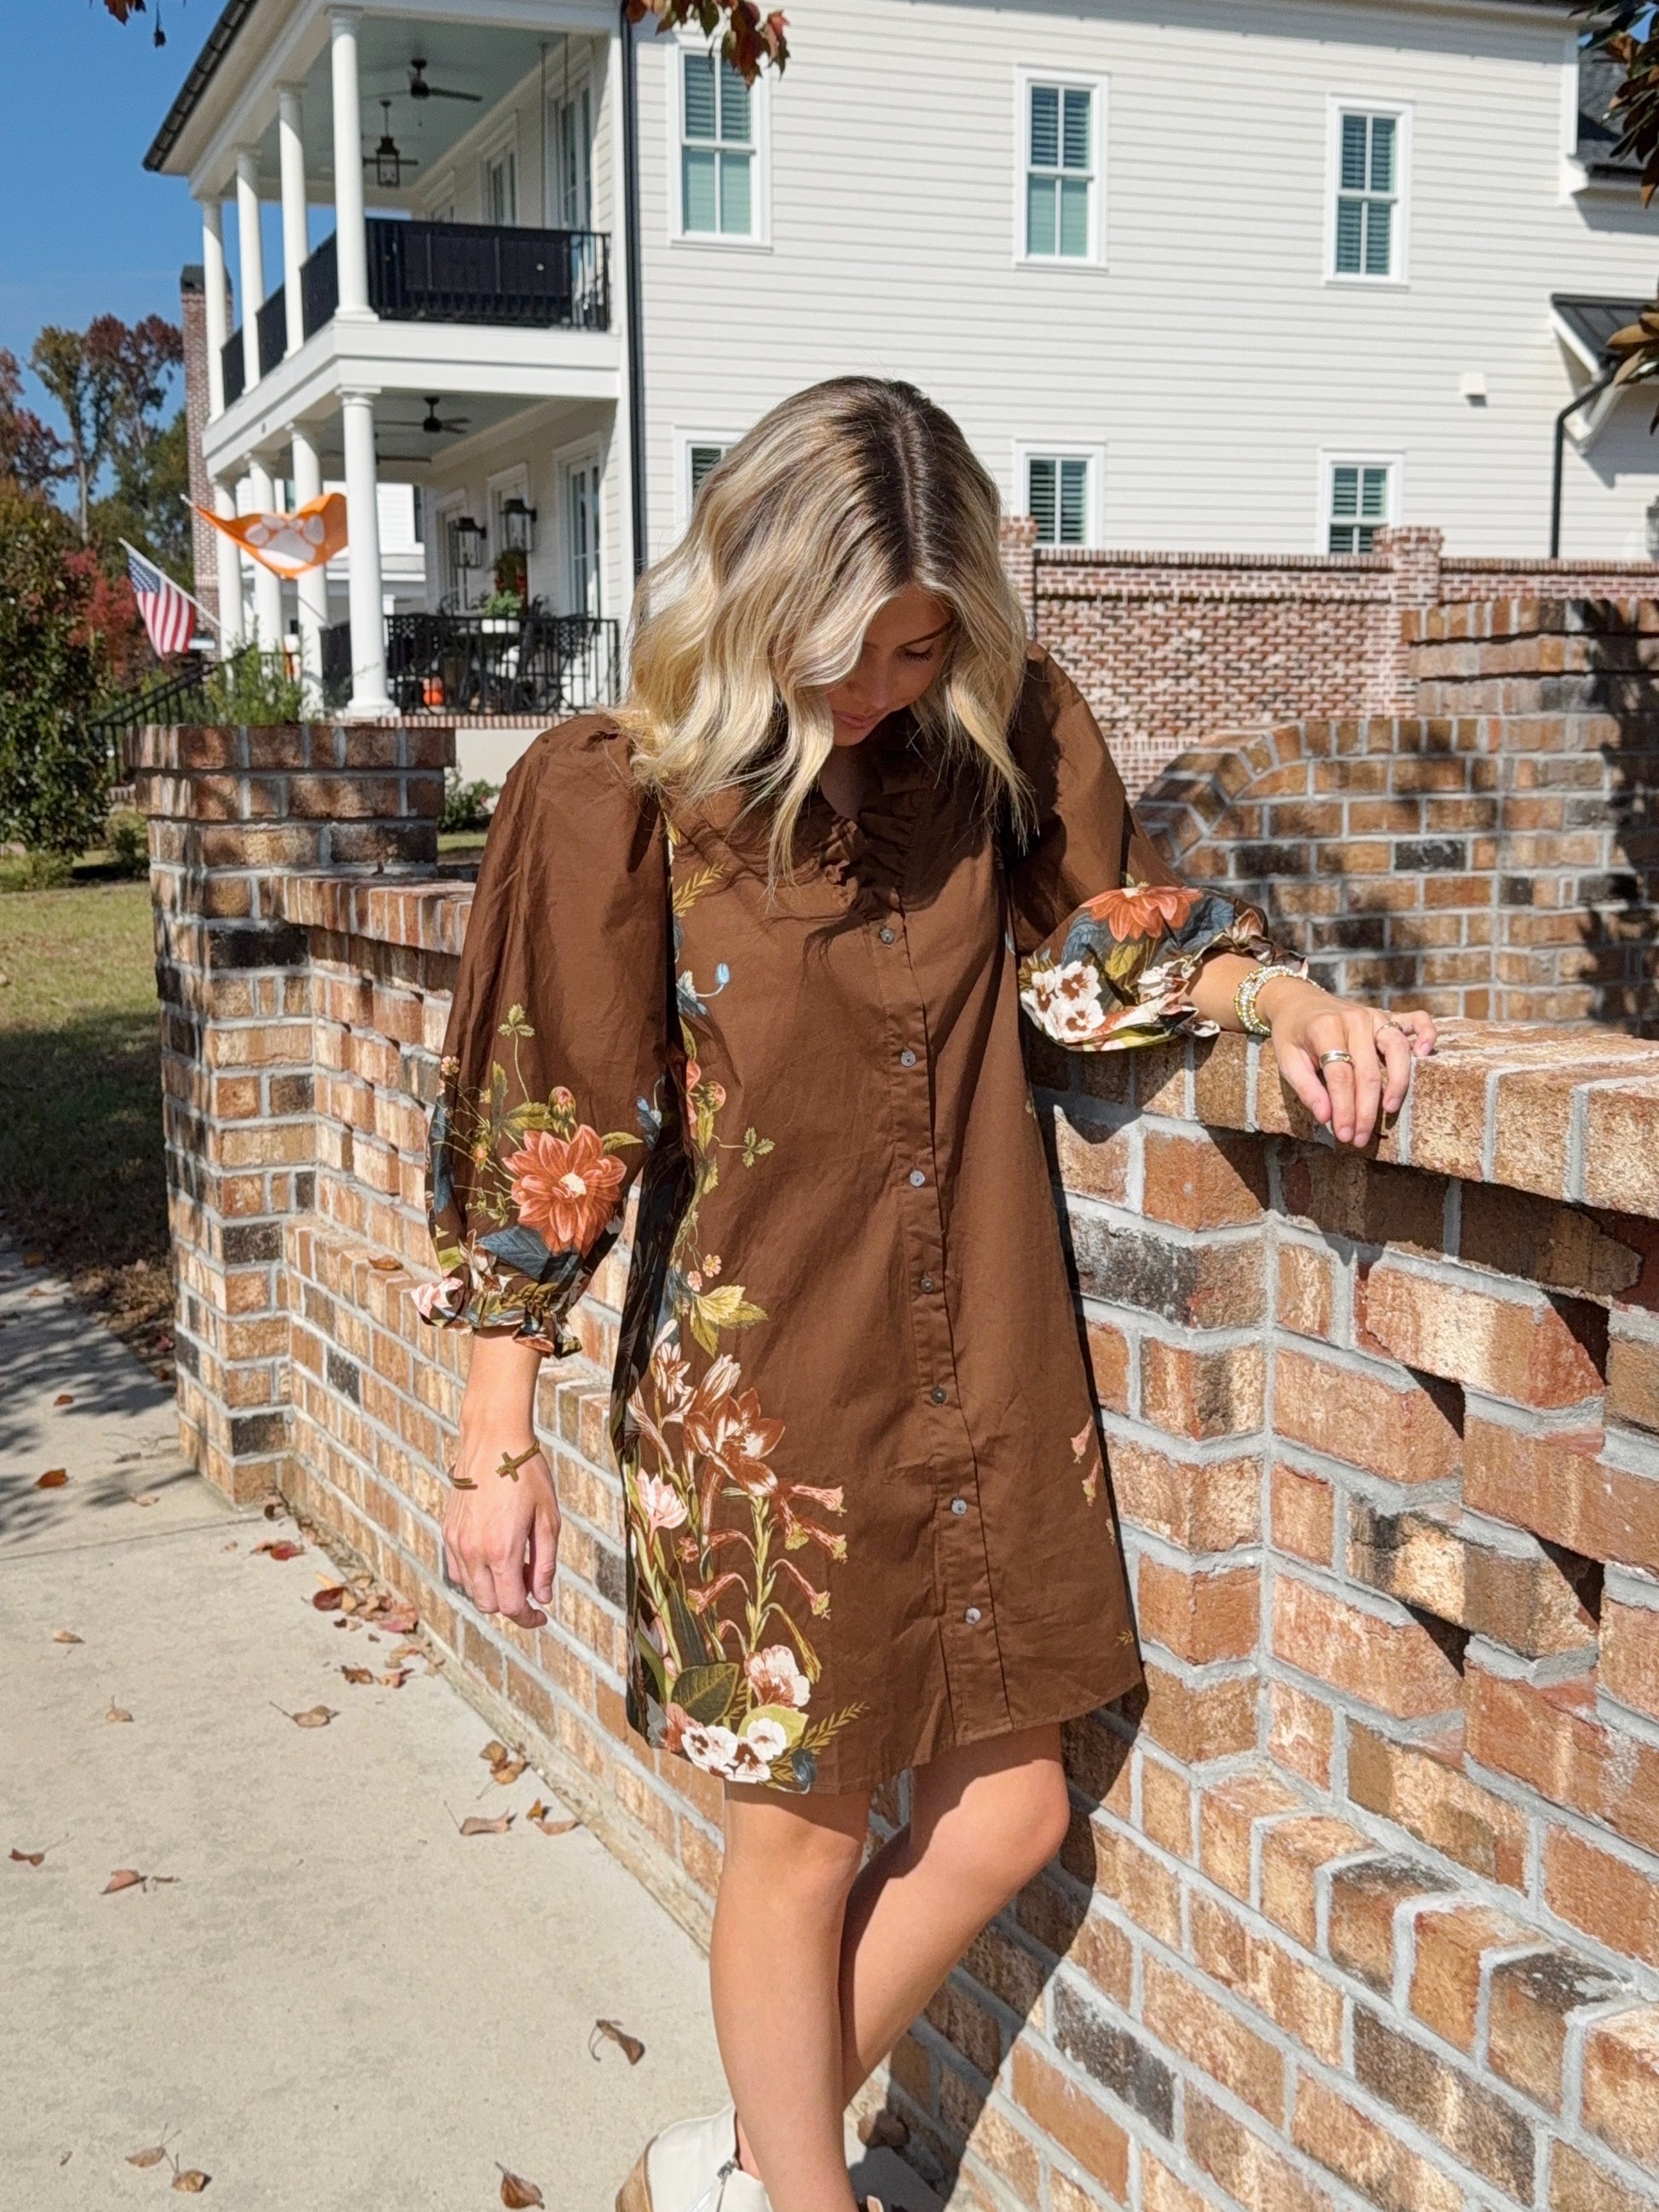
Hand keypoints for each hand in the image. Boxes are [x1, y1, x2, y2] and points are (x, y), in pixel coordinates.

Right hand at [443, 1421, 560, 1628]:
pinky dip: (475, 1575)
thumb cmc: (527, 1474)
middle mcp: (474, 1551)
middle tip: (532, 1588)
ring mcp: (457, 1542)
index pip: (510, 1606)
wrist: (494, 1439)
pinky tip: (494, 1558)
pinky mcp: (448, 1531)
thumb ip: (545, 1563)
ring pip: (471, 1589)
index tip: (541, 1616)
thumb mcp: (549, 1518)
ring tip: (516, 1567)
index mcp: (502, 1550)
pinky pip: (458, 1569)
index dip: (528, 1618)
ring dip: (493, 1590)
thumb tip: (542, 1597)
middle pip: (488, 1604)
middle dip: (511, 1605)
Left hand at [1258, 978, 1436, 1147]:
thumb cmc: (1293, 1035)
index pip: (1341, 1077)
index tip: (1344, 1135)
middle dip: (1366, 1110)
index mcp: (1325, 1029)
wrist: (1298, 1001)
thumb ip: (1306, 1088)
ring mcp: (1374, 1015)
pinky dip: (1427, 1033)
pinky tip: (1424, 1054)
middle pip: (1368, 1072)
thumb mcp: (1287, 1060)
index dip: (1344, 1109)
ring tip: (1389, 1110)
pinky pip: (1417, 1020)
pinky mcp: (1388, 1014)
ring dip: (1397, 1084)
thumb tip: (1327, 1117)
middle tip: (1361, 1138)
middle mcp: (1354, 1020)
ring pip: (1396, 1050)